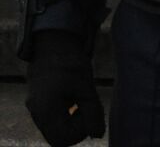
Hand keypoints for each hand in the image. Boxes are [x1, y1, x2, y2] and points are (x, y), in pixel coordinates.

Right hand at [24, 30, 105, 146]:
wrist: (53, 46)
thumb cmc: (71, 64)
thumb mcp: (86, 87)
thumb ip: (93, 112)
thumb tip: (97, 135)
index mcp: (46, 110)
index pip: (63, 140)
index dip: (81, 132)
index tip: (89, 111)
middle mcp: (37, 114)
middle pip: (58, 139)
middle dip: (77, 129)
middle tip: (86, 108)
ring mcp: (36, 111)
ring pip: (56, 131)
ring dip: (72, 123)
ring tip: (80, 101)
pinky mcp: (39, 106)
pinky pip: (53, 122)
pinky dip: (66, 117)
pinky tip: (74, 100)